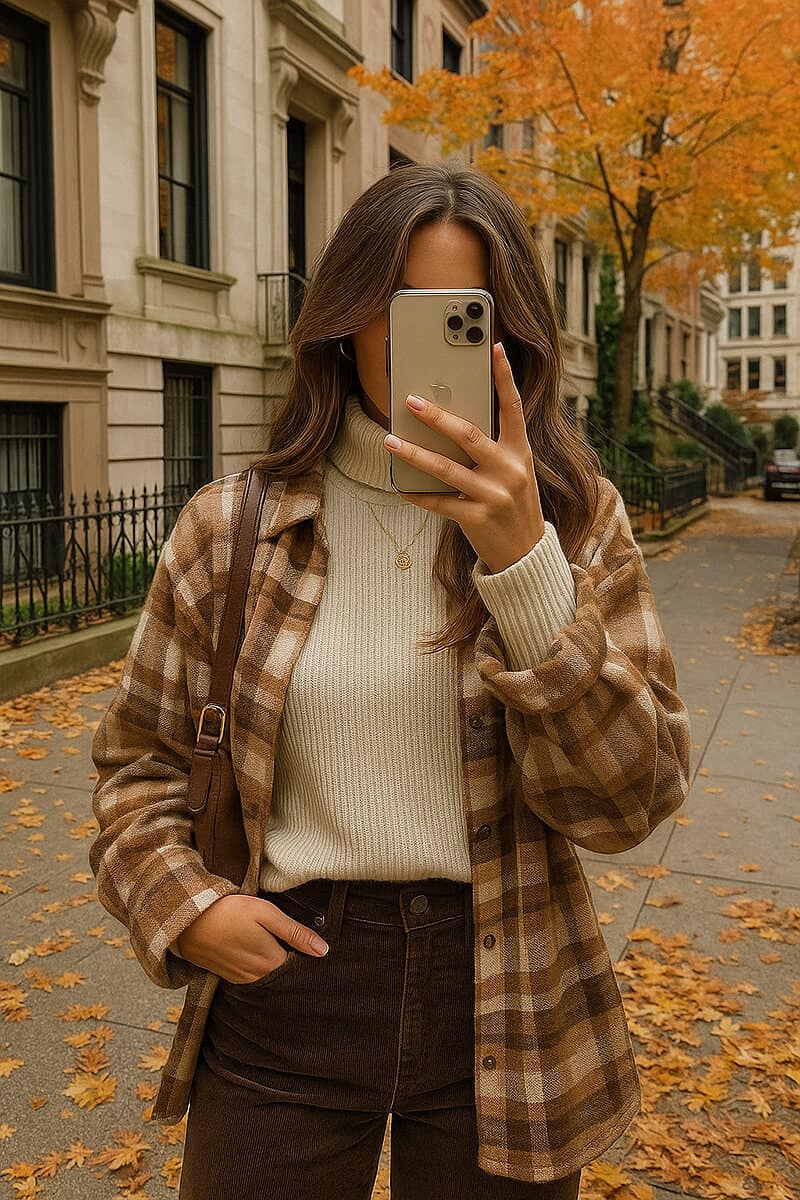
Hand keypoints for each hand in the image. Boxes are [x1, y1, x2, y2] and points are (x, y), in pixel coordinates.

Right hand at [173, 893, 328, 983]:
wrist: (189, 921)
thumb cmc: (230, 912)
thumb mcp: (266, 914)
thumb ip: (295, 933)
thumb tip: (324, 950)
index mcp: (271, 963)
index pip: (301, 971)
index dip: (311, 962)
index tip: (319, 953)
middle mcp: (258, 978)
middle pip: (286, 979)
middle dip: (297, 969)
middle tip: (305, 953)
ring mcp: (242, 980)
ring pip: (270, 980)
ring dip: (279, 970)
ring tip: (285, 954)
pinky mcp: (230, 977)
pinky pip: (254, 980)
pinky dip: (262, 972)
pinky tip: (262, 957)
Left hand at [383, 342, 545, 573]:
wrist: (526, 554)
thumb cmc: (514, 504)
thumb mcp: (515, 471)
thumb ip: (492, 447)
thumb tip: (451, 422)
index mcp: (520, 451)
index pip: (513, 406)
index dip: (505, 376)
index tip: (495, 347)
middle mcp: (510, 470)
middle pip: (468, 434)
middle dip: (436, 416)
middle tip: (410, 400)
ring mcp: (493, 496)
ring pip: (445, 468)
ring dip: (413, 453)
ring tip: (390, 440)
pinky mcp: (477, 519)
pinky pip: (439, 503)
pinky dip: (417, 494)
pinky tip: (400, 486)